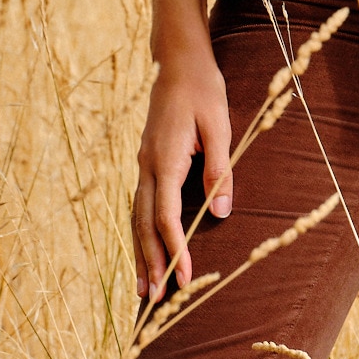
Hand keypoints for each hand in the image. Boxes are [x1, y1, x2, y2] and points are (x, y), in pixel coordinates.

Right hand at [131, 48, 233, 299]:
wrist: (179, 60)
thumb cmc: (203, 90)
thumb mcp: (220, 126)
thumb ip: (219, 169)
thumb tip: (220, 213)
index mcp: (165, 158)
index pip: (166, 215)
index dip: (174, 249)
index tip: (185, 277)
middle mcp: (147, 165)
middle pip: (144, 223)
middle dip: (150, 261)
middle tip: (155, 298)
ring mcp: (143, 162)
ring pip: (137, 216)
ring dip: (140, 251)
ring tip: (144, 287)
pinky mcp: (147, 159)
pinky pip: (140, 203)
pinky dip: (141, 230)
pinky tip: (145, 246)